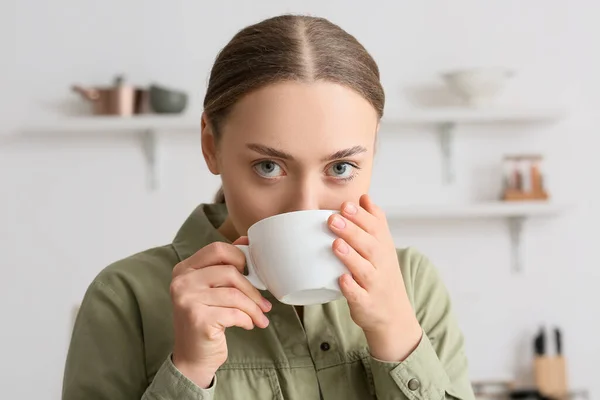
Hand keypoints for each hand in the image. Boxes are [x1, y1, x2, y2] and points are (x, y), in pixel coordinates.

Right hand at [170, 238, 271, 387]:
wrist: (192, 357)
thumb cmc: (206, 320)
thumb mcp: (211, 289)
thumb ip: (224, 266)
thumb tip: (246, 241)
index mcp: (184, 269)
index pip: (217, 249)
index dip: (239, 257)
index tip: (251, 273)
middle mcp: (181, 282)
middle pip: (229, 272)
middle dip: (252, 289)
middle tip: (264, 303)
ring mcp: (187, 300)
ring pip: (235, 295)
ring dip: (254, 308)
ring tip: (260, 317)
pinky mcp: (198, 319)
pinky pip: (234, 313)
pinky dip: (247, 319)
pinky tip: (248, 325)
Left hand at [328, 194, 422, 361]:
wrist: (394, 316)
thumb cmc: (383, 275)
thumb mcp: (384, 247)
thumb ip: (374, 221)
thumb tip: (364, 196)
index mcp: (384, 247)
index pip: (376, 228)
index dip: (361, 216)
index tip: (346, 204)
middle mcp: (381, 264)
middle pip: (369, 245)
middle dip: (352, 231)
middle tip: (333, 219)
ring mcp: (374, 285)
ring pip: (364, 269)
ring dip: (350, 256)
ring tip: (335, 244)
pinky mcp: (366, 303)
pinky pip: (359, 296)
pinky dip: (351, 288)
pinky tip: (341, 279)